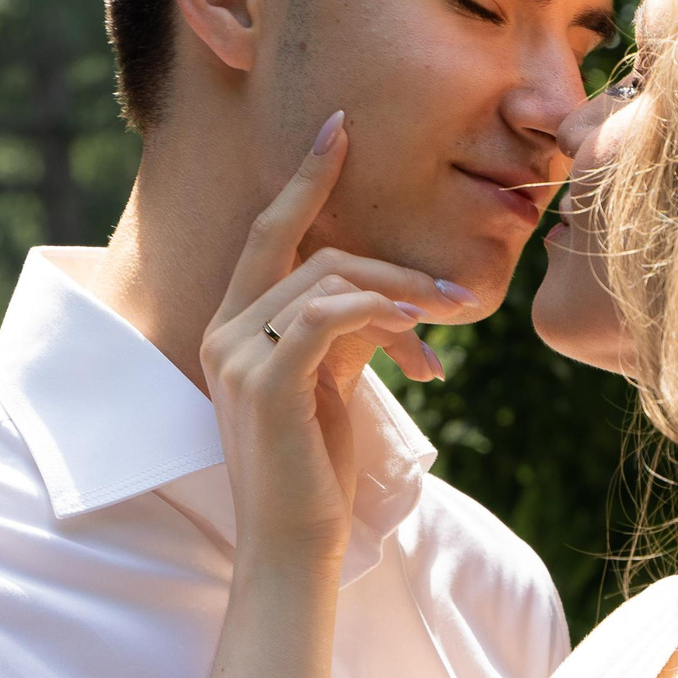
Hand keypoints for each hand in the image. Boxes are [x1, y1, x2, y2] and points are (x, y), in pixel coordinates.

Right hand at [200, 112, 472, 560]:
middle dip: (389, 259)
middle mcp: (222, 331)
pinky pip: (323, 316)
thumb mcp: (331, 384)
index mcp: (232, 325)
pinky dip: (375, 312)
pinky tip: (417, 328)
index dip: (304, 179)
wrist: (294, 547)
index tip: (340, 130)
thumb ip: (344, 331)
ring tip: (447, 323)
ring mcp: (236, 356)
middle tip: (454, 290)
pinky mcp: (264, 383)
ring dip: (399, 294)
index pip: (268, 232)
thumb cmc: (316, 471)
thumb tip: (392, 297)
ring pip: (326, 280)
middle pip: (310, 253)